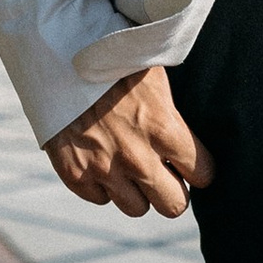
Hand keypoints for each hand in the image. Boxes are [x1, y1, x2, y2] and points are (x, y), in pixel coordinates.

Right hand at [44, 65, 214, 219]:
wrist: (60, 55)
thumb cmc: (114, 61)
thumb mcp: (155, 81)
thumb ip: (172, 120)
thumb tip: (187, 147)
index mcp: (163, 128)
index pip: (203, 173)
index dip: (201, 169)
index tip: (193, 164)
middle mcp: (136, 156)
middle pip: (173, 206)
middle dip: (173, 191)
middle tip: (166, 174)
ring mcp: (103, 168)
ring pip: (137, 208)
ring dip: (137, 191)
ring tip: (130, 164)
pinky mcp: (74, 174)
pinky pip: (100, 198)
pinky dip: (103, 186)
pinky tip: (101, 158)